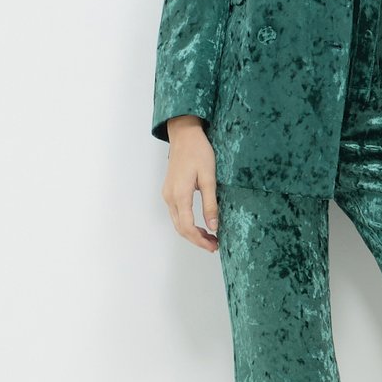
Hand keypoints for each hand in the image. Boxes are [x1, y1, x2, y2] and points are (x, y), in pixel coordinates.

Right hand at [161, 116, 219, 251]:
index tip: (214, 246)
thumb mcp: (209, 177)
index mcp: (180, 195)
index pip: (188, 227)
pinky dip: (187, 224)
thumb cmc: (198, 152)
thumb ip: (210, 203)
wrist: (184, 135)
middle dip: (197, 240)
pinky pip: (176, 214)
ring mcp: (167, 194)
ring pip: (177, 222)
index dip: (200, 240)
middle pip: (180, 228)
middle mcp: (170, 197)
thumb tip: (213, 226)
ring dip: (192, 233)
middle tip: (214, 245)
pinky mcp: (169, 191)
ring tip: (210, 237)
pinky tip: (200, 224)